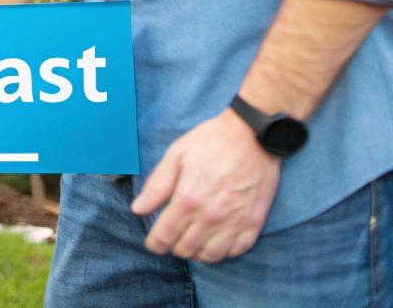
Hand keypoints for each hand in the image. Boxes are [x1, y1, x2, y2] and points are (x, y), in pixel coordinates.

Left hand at [131, 109, 280, 261]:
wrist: (254, 135)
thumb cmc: (212, 141)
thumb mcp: (176, 155)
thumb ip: (157, 185)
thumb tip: (138, 209)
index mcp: (189, 198)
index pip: (165, 236)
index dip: (154, 244)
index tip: (153, 243)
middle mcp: (212, 216)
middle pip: (185, 249)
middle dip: (173, 246)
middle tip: (173, 236)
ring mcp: (235, 221)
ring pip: (211, 256)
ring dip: (197, 252)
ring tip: (193, 240)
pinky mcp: (254, 222)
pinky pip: (237, 251)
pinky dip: (224, 251)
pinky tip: (216, 239)